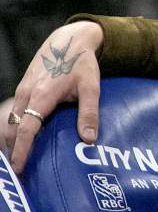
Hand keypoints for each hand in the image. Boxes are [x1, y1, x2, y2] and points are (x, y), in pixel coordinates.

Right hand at [3, 21, 103, 172]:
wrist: (69, 40)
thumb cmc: (81, 64)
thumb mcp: (91, 88)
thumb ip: (89, 113)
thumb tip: (89, 139)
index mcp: (41, 96)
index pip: (27, 130)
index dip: (22, 150)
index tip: (19, 168)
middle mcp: (27, 94)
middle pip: (14, 129)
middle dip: (15, 150)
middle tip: (20, 171)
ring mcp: (23, 91)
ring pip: (13, 121)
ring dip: (14, 140)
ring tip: (21, 159)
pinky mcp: (24, 88)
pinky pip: (16, 113)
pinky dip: (17, 127)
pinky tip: (25, 138)